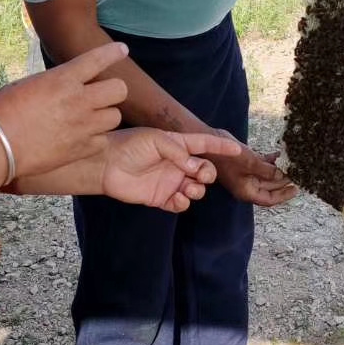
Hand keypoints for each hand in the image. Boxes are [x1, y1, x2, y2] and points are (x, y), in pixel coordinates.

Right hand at [0, 41, 128, 177]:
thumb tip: (68, 84)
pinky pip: (103, 140)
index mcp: (63, 79)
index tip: (122, 50)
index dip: (113, 52)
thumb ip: (56, 82)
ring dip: (105, 116)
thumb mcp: (30, 84)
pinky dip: (96, 139)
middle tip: (101, 96)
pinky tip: (82, 139)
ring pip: (116, 116)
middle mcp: (79, 100)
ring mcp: (83, 126)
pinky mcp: (81, 149)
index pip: (98, 59)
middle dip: (113, 90)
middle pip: (119, 89)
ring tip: (90, 119)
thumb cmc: (4, 111)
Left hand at [99, 129, 242, 212]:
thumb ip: (179, 152)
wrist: (105, 164)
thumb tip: (195, 168)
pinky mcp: (160, 198)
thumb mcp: (156, 140)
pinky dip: (183, 203)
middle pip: (205, 171)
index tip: (237, 150)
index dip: (221, 146)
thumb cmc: (129, 145)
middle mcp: (177, 164)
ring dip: (197, 190)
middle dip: (208, 174)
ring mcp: (170, 182)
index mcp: (178, 145)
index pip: (205, 144)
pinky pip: (180, 204)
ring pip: (196, 190)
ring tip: (188, 188)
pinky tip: (177, 199)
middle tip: (200, 176)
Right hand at [212, 132, 297, 207]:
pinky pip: (261, 165)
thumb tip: (282, 176)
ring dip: (278, 170)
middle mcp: (247, 185)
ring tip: (292, 163)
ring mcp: (246, 174)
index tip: (296, 188)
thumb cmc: (227, 157)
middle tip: (298, 174)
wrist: (209, 142)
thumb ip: (267, 171)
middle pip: (269, 188)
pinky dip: (270, 161)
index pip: (269, 199)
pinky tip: (279, 154)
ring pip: (266, 176)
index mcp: (247, 191)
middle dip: (283, 181)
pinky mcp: (245, 163)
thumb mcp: (250, 164)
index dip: (283, 195)